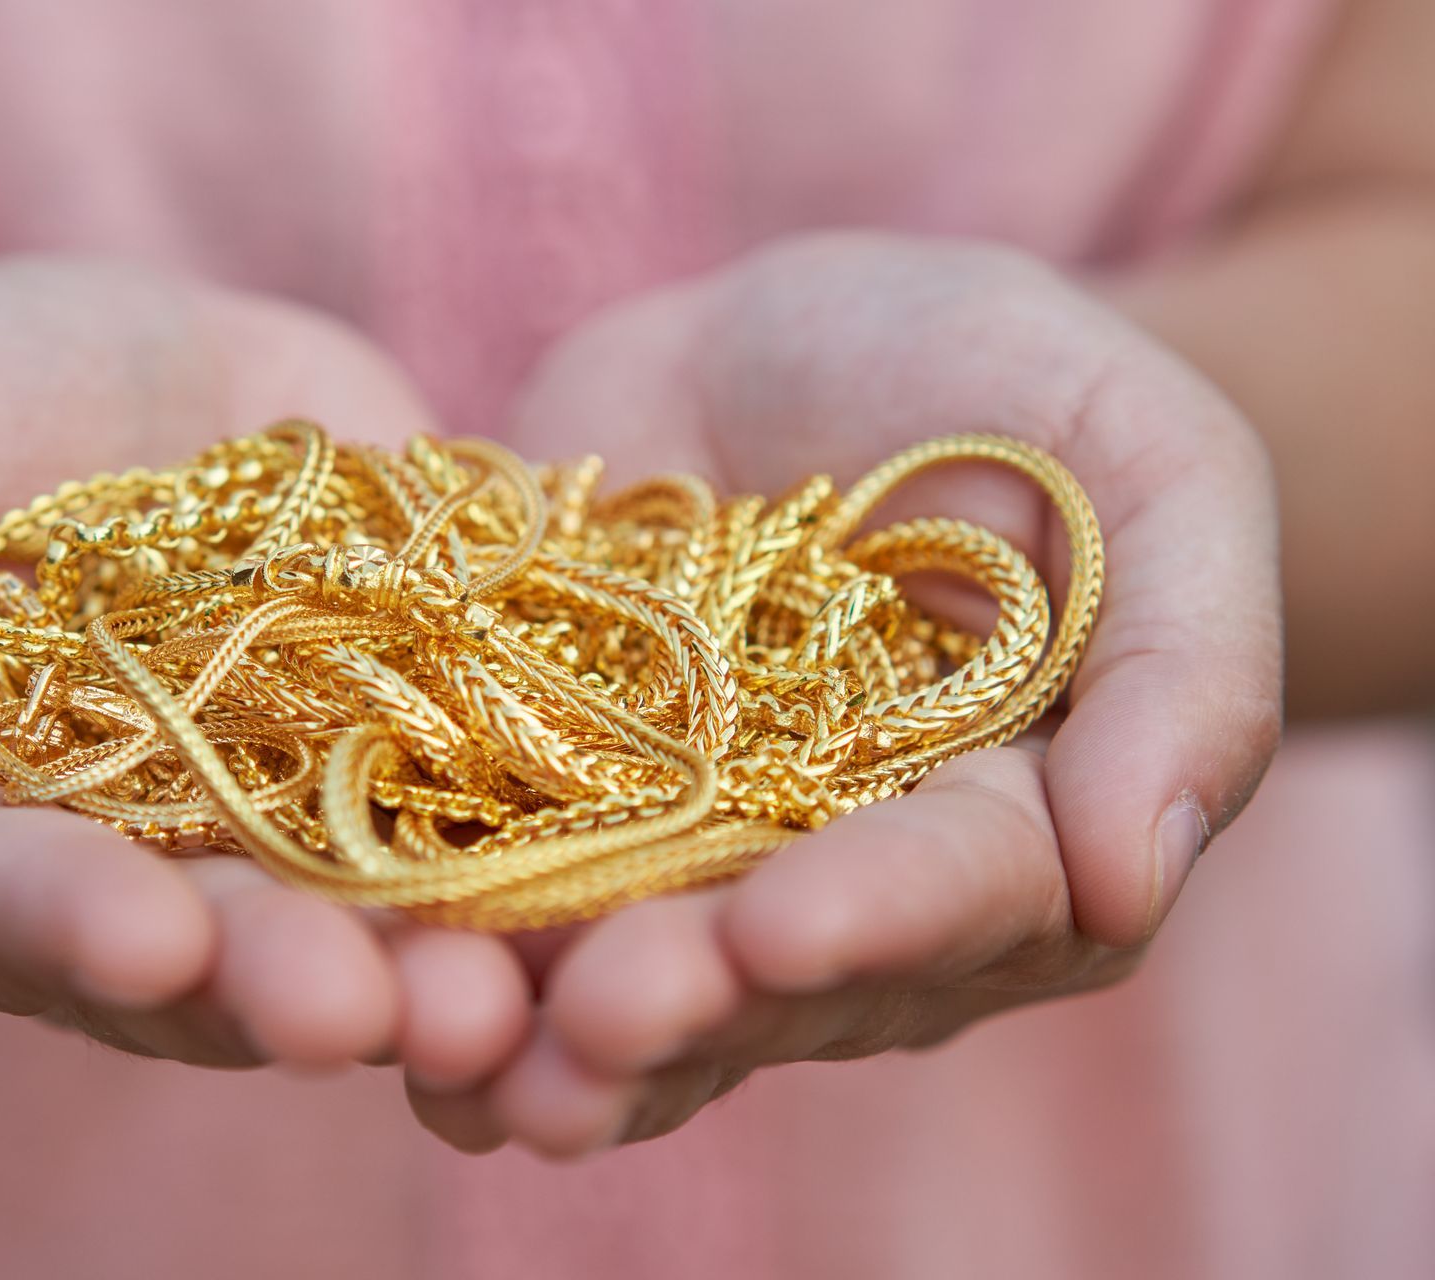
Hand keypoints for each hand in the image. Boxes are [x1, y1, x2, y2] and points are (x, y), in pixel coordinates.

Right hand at [0, 258, 530, 1077]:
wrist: (116, 363)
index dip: (68, 929)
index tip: (146, 942)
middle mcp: (139, 872)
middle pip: (201, 957)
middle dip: (277, 985)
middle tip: (360, 1013)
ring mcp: (291, 826)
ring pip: (356, 925)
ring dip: (427, 972)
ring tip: (499, 1003)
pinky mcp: (419, 753)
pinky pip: (481, 816)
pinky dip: (539, 858)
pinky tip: (610, 890)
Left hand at [405, 233, 1281, 1155]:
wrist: (791, 342)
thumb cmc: (999, 383)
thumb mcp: (1142, 458)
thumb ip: (1184, 655)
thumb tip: (1138, 879)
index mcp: (1013, 824)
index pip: (965, 892)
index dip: (883, 915)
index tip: (786, 927)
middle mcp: (849, 887)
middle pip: (779, 976)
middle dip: (691, 1002)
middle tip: (600, 1024)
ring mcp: (691, 864)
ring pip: (635, 983)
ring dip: (550, 1036)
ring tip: (476, 1069)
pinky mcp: (556, 812)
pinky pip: (506, 905)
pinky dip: (447, 958)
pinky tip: (381, 1004)